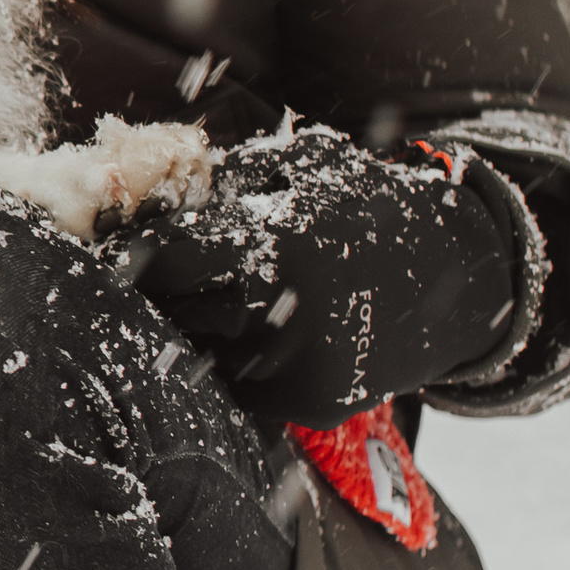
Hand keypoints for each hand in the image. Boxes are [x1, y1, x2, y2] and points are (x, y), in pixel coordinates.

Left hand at [117, 127, 527, 426]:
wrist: (455, 276)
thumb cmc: (370, 207)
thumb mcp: (305, 166)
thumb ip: (230, 178)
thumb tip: (151, 191)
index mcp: (279, 244)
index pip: (168, 259)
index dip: (133, 254)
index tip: (114, 253)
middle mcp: (288, 312)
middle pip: (179, 311)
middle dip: (164, 296)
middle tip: (150, 283)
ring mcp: (302, 365)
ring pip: (206, 355)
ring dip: (196, 333)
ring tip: (210, 305)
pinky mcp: (316, 403)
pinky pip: (244, 388)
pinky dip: (238, 364)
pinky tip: (256, 334)